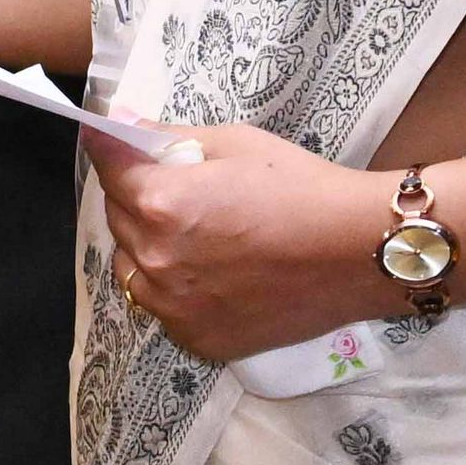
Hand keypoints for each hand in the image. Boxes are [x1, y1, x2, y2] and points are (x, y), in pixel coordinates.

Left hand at [90, 121, 408, 364]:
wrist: (356, 251)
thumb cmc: (301, 186)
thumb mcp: (236, 143)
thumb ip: (168, 138)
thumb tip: (119, 125)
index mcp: (160, 203)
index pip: (109, 167)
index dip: (111, 147)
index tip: (111, 137)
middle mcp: (155, 260)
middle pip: (117, 218)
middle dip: (135, 195)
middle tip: (174, 183)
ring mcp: (173, 307)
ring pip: (132, 268)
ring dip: (146, 245)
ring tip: (193, 232)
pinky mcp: (197, 339)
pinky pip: (163, 307)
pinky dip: (173, 287)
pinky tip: (212, 271)